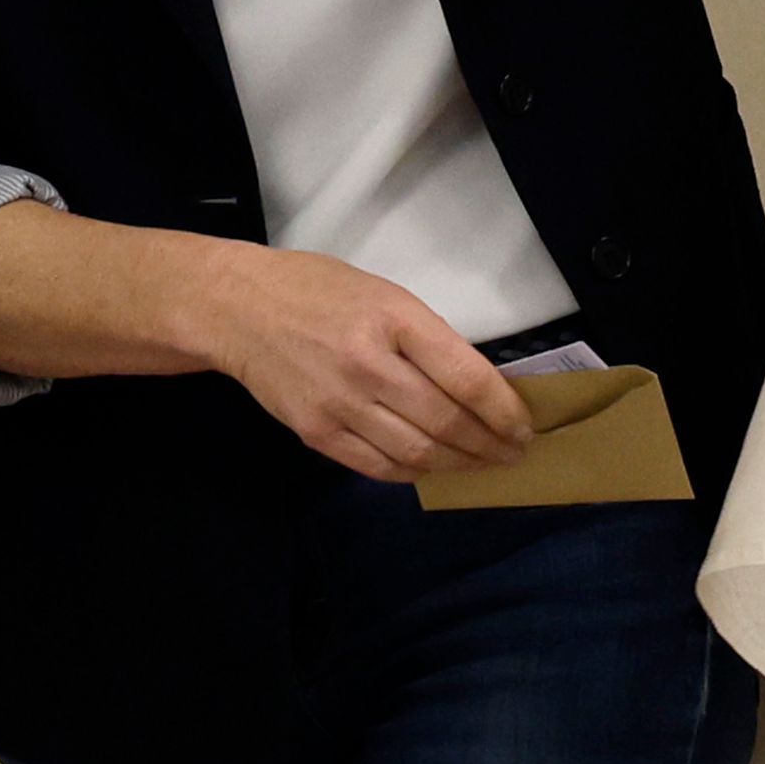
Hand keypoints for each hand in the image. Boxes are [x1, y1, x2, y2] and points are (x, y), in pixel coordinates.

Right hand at [195, 246, 534, 482]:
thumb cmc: (318, 290)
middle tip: (514, 454)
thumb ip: (427, 339)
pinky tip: (433, 467)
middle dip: (490, 446)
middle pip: (446, 423)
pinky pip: (378, 467)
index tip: (525, 427)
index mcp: (394, 318)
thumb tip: (477, 388)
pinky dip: (414, 473)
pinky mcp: (316, 432)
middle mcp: (369, 364)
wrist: (239, 309)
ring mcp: (340, 403)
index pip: (466, 377)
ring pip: (417, 453)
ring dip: (459, 465)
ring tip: (482, 465)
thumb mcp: (384, 294)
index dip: (505, 412)